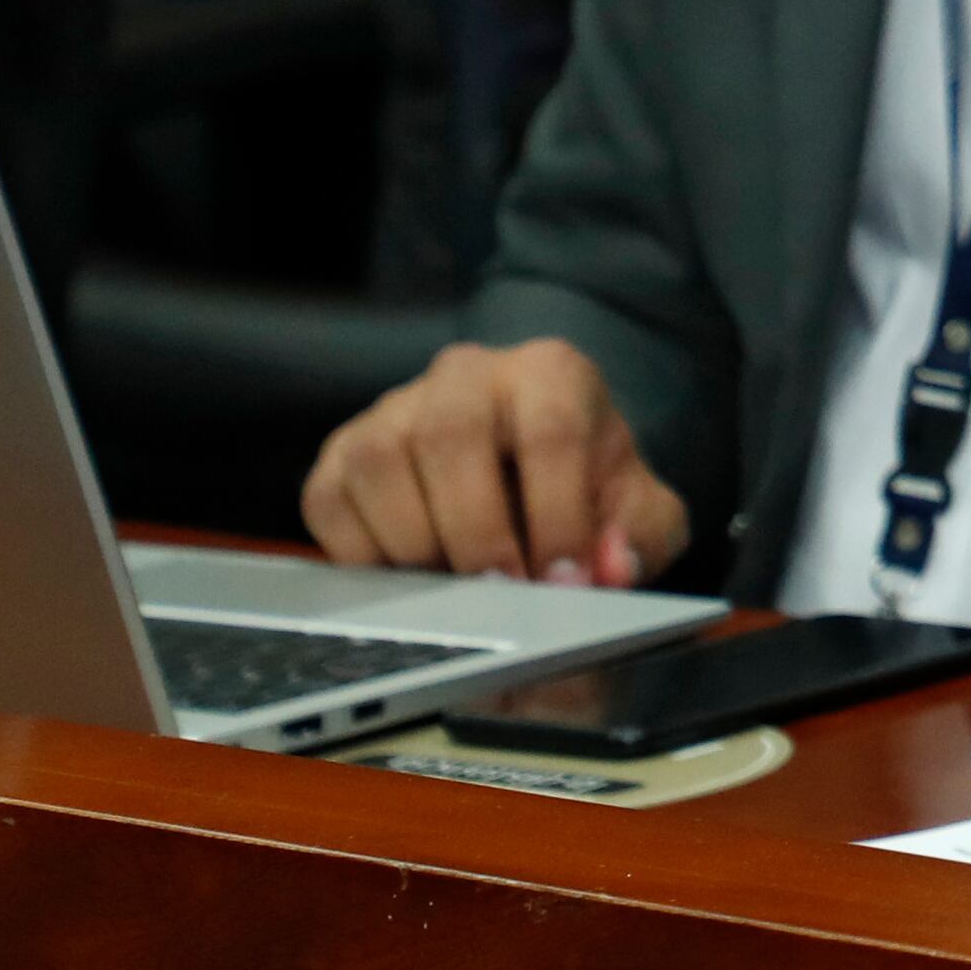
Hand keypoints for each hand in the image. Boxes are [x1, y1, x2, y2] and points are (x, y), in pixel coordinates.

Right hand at [299, 339, 687, 588]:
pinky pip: (330, 500)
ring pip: (380, 461)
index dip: (557, 515)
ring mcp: (394, 410)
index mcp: (550, 373)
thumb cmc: (586, 492)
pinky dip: (363, 554)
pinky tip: (407, 585)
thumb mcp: (636, 511)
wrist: (531, 481)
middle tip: (501, 596)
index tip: (564, 582)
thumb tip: (611, 568)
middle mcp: (465, 375)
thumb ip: (639, 536)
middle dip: (478, 531)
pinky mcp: (341, 453)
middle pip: (451, 435)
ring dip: (417, 543)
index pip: (550, 430)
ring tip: (456, 594)